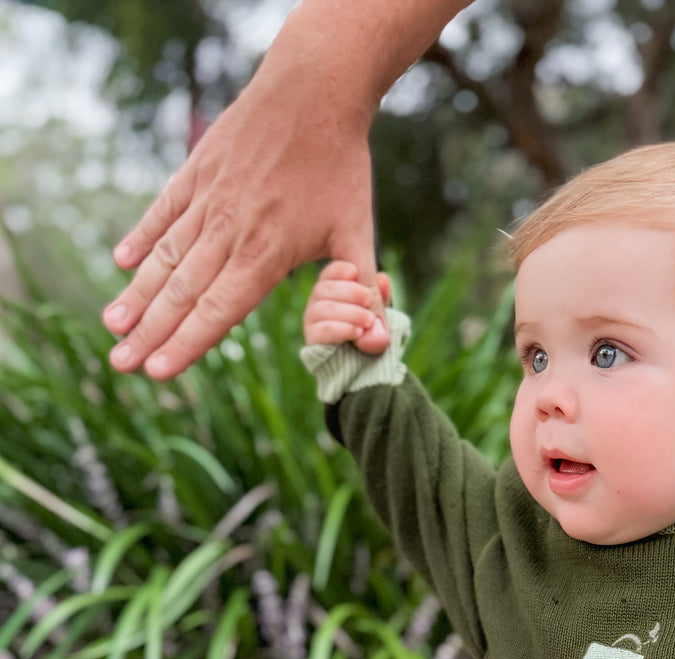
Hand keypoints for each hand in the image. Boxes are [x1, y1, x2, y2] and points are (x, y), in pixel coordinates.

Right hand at [102, 15, 390, 377]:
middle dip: (150, 333)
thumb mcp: (359, 231)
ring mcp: (209, 199)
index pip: (219, 311)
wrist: (315, 89)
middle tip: (120, 366)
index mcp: (267, 254)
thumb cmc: (340, 166)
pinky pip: (164, 211)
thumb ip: (365, 291)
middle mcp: (230, 230)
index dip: (188, 344)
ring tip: (112, 326)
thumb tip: (380, 345)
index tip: (158, 372)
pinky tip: (122, 264)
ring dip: (137, 293)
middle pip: (183, 291)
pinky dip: (142, 237)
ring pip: (166, 255)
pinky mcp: (198, 171)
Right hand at [304, 263, 392, 345]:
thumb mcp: (378, 313)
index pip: (328, 274)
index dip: (338, 270)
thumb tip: (383, 279)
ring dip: (350, 312)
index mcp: (332, 292)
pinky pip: (323, 330)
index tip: (354, 272)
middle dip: (349, 291)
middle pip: (323, 288)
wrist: (366, 368)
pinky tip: (358, 332)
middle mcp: (317, 304)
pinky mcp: (313, 341)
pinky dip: (343, 329)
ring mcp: (312, 322)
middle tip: (368, 299)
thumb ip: (379, 297)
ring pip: (322, 308)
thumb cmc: (371, 336)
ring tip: (369, 320)